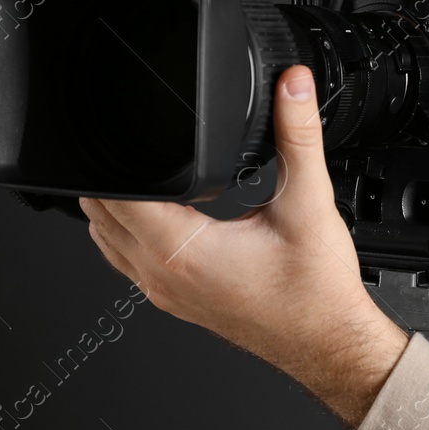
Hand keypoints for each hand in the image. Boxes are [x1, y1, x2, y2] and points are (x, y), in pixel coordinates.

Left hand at [79, 65, 410, 426]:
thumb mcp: (309, 201)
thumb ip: (298, 135)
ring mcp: (165, 293)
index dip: (112, 156)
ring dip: (112, 207)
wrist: (329, 343)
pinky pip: (128, 261)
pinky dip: (128, 232)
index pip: (118, 196)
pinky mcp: (176, 301)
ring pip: (107, 241)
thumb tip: (293, 87)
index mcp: (184, 252)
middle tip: (126, 138)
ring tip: (138, 171)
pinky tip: (157, 215)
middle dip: (108, 175)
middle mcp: (163, 277)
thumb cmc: (316, 293)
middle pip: (99, 216)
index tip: (119, 127)